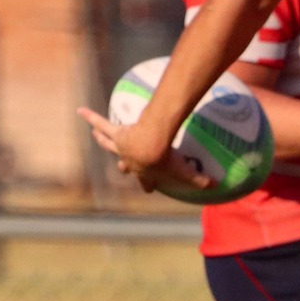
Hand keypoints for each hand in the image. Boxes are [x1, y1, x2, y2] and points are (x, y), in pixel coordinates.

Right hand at [77, 107, 213, 195]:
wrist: (151, 147)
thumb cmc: (168, 161)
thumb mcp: (187, 172)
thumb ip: (202, 180)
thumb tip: (218, 186)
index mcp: (145, 173)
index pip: (146, 181)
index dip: (148, 185)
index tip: (148, 190)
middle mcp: (130, 161)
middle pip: (125, 165)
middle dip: (125, 167)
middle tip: (122, 168)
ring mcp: (121, 147)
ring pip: (108, 143)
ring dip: (100, 139)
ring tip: (93, 134)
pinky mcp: (117, 134)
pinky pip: (101, 124)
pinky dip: (91, 117)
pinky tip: (81, 110)